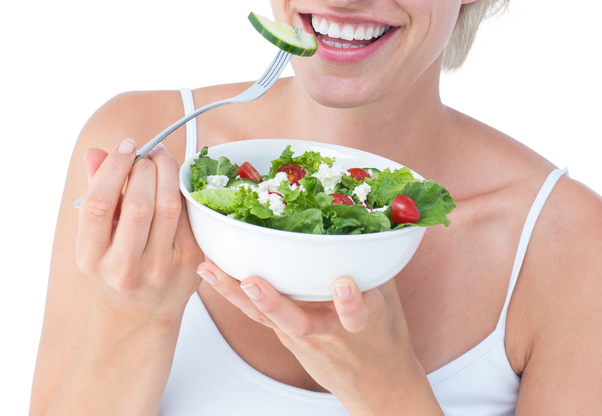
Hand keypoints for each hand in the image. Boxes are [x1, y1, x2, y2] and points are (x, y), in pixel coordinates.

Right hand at [76, 138, 201, 324]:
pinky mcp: (190, 262)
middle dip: (144, 167)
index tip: (126, 146)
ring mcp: (160, 267)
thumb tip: (95, 152)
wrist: (143, 306)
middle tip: (147, 154)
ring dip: (167, 172)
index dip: (113, 168)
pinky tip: (174, 182)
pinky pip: (187, 215)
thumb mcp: (96, 232)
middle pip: (138, 204)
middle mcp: (124, 267)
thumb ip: (96, 190)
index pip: (99, 205)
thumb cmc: (117, 258)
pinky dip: (181, 191)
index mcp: (92, 257)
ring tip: (161, 160)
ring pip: (168, 206)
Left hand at [196, 262, 435, 413]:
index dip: (350, 302)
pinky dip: (234, 294)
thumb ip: (375, 265)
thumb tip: (367, 218)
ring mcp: (303, 338)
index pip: (358, 314)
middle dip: (274, 302)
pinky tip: (212, 274)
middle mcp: (328, 331)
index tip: (343, 285)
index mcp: (363, 321)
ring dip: (237, 294)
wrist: (375, 384)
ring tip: (212, 271)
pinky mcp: (285, 337)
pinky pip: (257, 315)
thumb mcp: (390, 298)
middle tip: (253, 282)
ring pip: (267, 318)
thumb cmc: (383, 335)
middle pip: (298, 322)